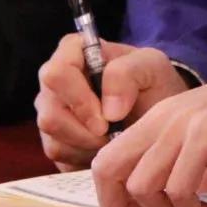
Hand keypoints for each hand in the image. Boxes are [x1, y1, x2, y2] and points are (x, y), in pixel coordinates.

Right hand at [35, 35, 189, 170]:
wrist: (156, 111)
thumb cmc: (152, 82)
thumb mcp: (152, 67)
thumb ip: (129, 73)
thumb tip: (108, 110)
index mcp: (74, 52)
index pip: (56, 73)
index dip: (78, 99)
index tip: (107, 116)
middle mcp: (56, 80)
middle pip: (50, 113)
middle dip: (85, 130)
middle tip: (114, 133)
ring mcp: (52, 109)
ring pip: (53, 138)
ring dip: (88, 144)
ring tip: (115, 136)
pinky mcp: (55, 138)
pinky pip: (59, 154)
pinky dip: (86, 155)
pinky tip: (106, 144)